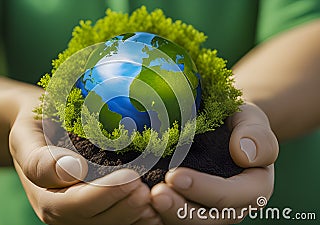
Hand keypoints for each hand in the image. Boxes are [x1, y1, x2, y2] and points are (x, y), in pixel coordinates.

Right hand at [8, 90, 161, 224]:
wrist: (40, 127)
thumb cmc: (36, 126)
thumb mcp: (26, 136)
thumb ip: (41, 159)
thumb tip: (73, 170)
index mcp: (45, 196)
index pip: (75, 205)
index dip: (104, 194)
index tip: (131, 177)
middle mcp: (61, 212)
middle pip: (96, 221)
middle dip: (125, 208)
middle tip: (148, 188)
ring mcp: (79, 214)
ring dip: (135, 216)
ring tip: (157, 197)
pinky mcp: (95, 210)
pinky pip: (117, 220)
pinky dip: (138, 216)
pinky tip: (155, 203)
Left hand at [151, 103, 278, 223]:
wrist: (224, 128)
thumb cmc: (238, 123)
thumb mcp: (252, 119)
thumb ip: (255, 134)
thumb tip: (244, 154)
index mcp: (254, 188)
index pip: (230, 196)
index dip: (203, 189)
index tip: (175, 176)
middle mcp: (233, 207)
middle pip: (208, 219)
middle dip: (180, 210)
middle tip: (155, 194)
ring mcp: (210, 210)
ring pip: (190, 223)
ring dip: (168, 215)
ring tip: (145, 199)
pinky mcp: (191, 206)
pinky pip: (176, 217)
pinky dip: (159, 213)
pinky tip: (140, 200)